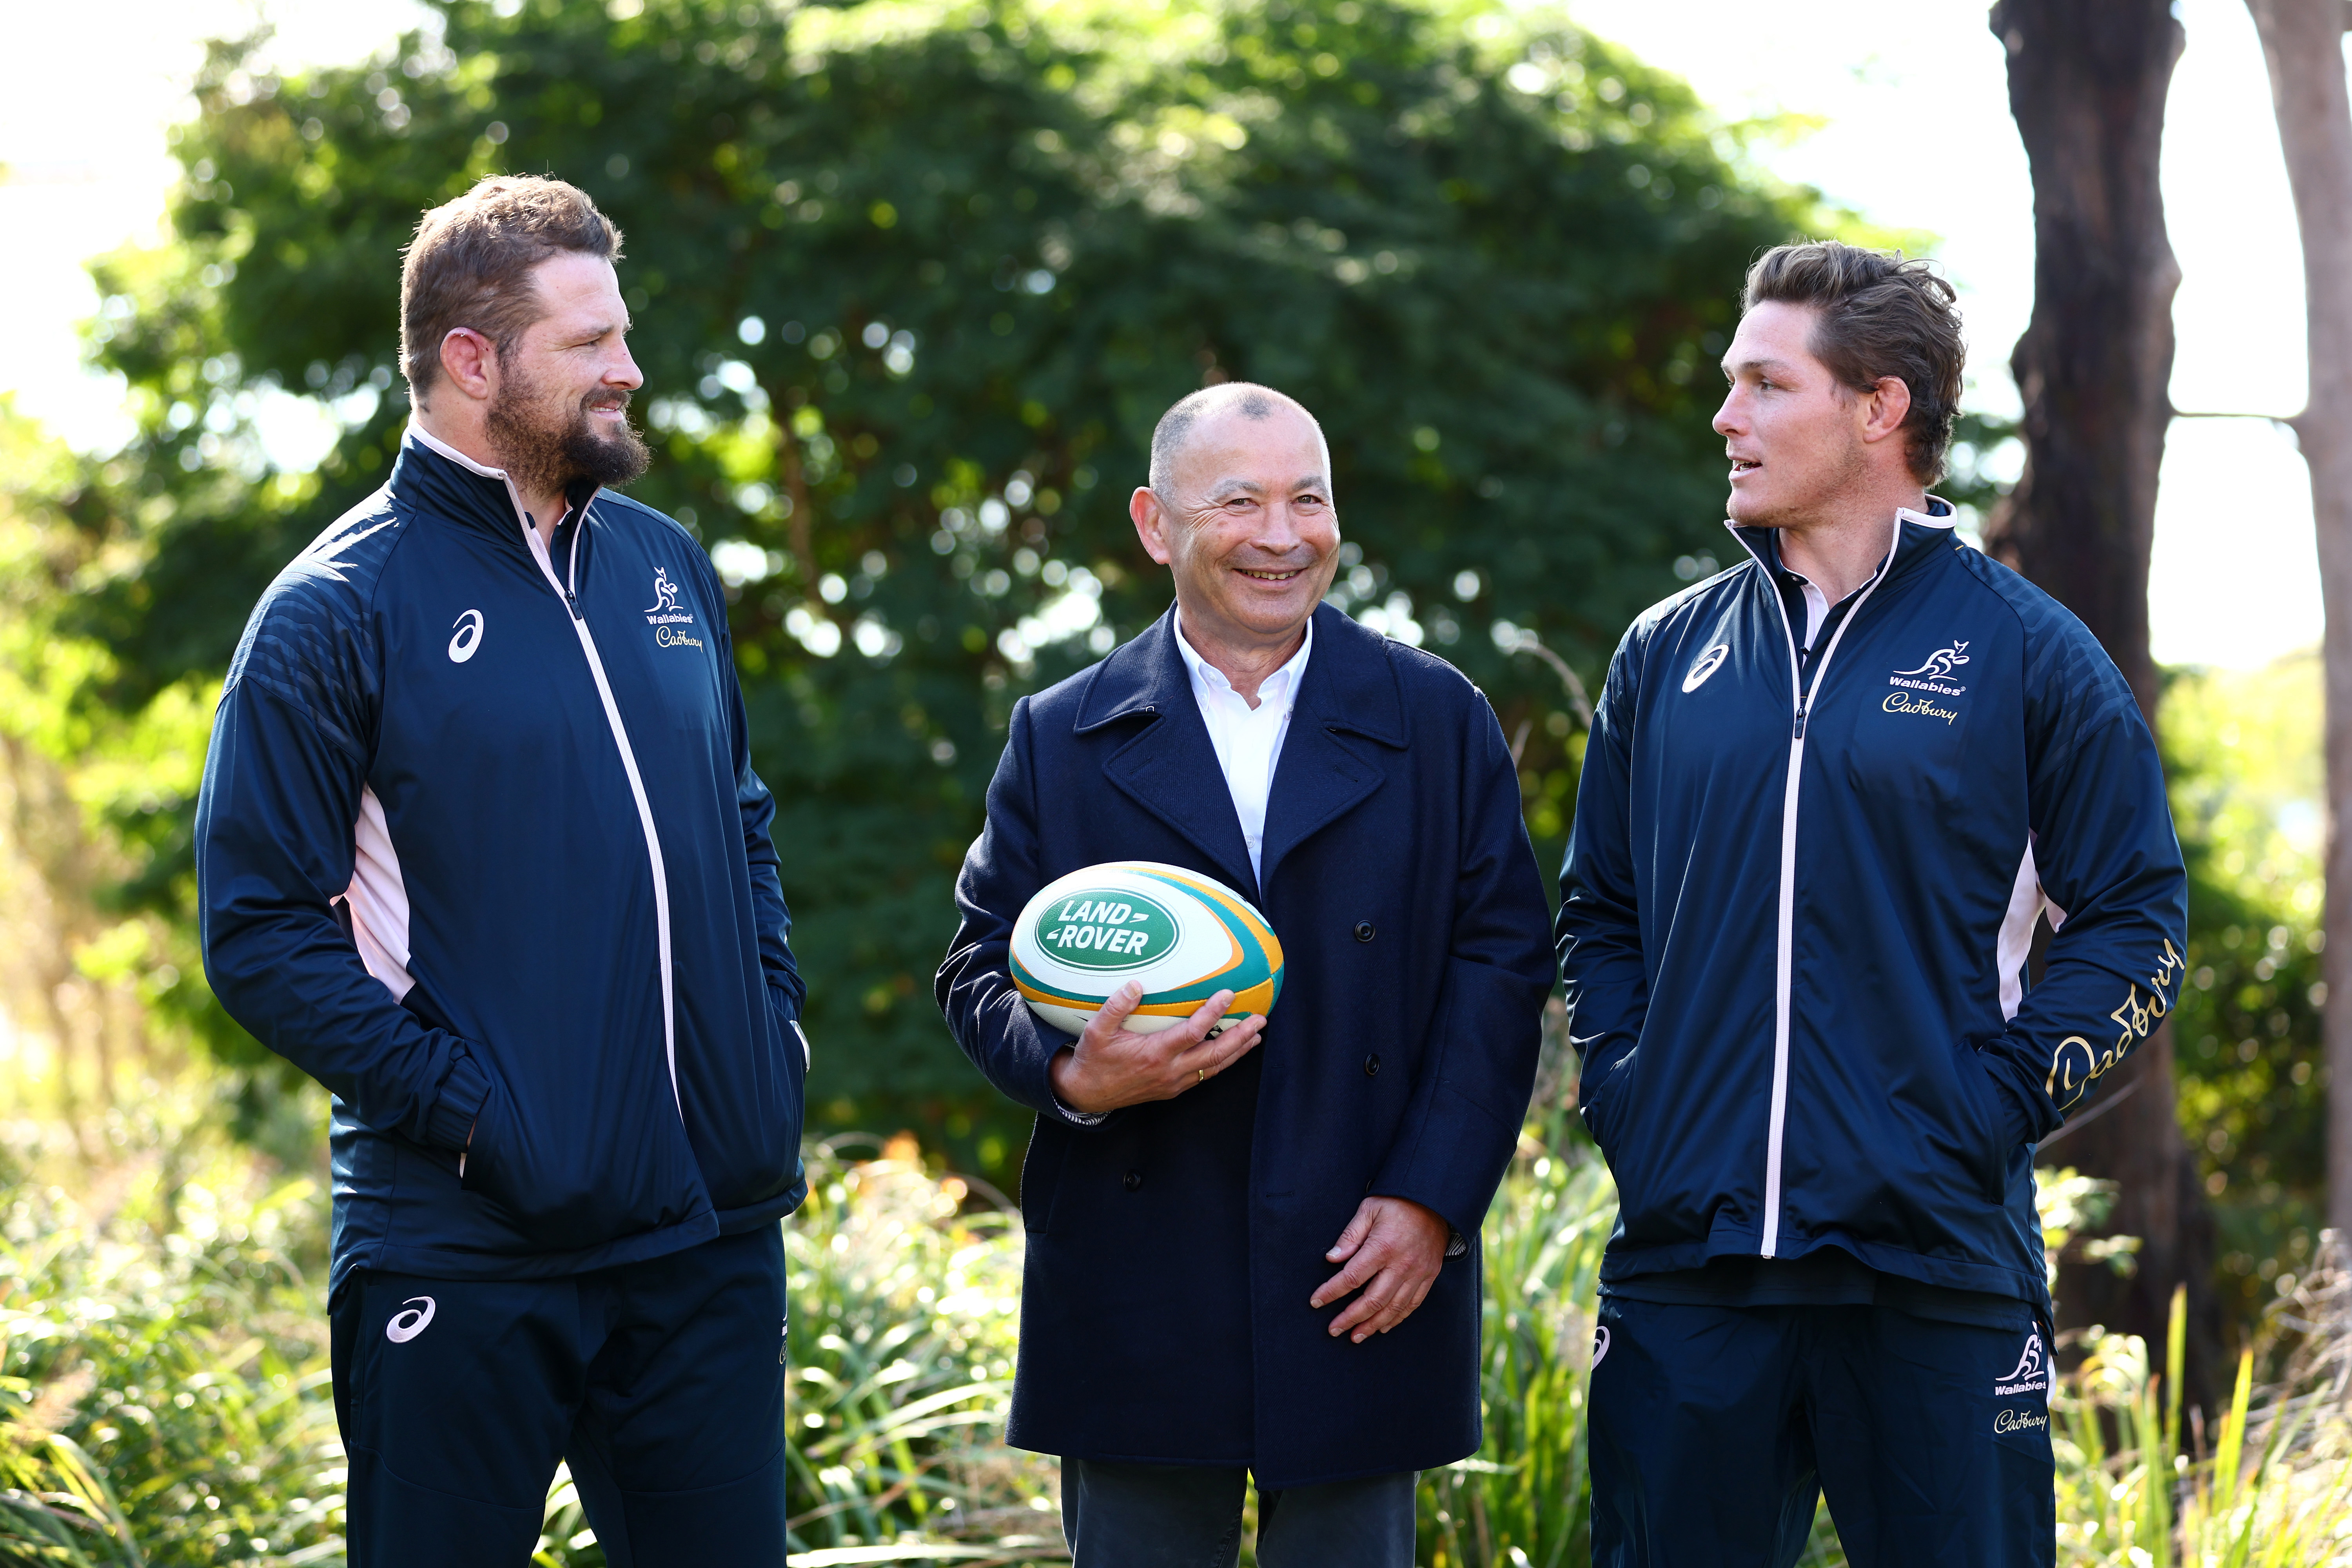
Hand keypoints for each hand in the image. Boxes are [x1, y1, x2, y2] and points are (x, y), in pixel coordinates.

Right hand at [1046, 981, 1264, 1115]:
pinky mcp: (1172, 1089)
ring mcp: (1173, 1082)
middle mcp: (1170, 1071)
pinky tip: (1231, 1053)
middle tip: (1260, 1020)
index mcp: (1155, 1054)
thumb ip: (1116, 1007)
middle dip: (1240, 1037)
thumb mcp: (1096, 1031)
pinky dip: (1221, 1064)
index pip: (1193, 1032)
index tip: (1228, 994)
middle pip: (1215, 1054)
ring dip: (1237, 1052)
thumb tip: (1136, 984)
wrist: (1087, 1094)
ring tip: (1256, 1036)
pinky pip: (1204, 1076)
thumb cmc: (1093, 1059)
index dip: (1213, 1013)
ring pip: (1214, 1068)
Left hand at [1310, 1196, 1449, 1342]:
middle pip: (1372, 1300)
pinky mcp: (1428, 1276)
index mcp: (1382, 1247)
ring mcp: (1417, 1273)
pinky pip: (1412, 1304)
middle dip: (1350, 1318)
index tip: (1316, 1301)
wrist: (1435, 1200)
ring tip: (1355, 1336)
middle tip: (1334, 1330)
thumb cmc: (1397, 1202)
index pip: (1351, 1277)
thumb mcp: (1369, 1209)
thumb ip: (1350, 1235)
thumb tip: (1331, 1258)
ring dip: (1372, 1325)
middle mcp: (1401, 1265)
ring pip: (1393, 1308)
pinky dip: (1396, 1319)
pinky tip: (1382, 1327)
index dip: (1332, 1292)